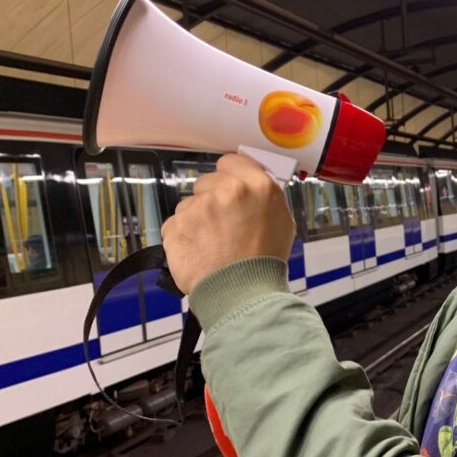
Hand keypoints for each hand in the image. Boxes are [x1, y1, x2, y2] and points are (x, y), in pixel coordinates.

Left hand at [161, 153, 295, 293]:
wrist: (242, 294)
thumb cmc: (264, 263)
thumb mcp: (281, 221)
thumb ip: (264, 198)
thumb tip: (251, 187)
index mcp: (257, 186)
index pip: (231, 161)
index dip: (229, 176)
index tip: (228, 188)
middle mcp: (227, 190)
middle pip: (206, 182)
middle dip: (211, 199)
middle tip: (222, 225)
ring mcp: (199, 207)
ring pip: (189, 205)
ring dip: (196, 220)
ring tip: (211, 244)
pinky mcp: (176, 225)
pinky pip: (175, 224)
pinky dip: (182, 237)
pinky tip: (198, 252)